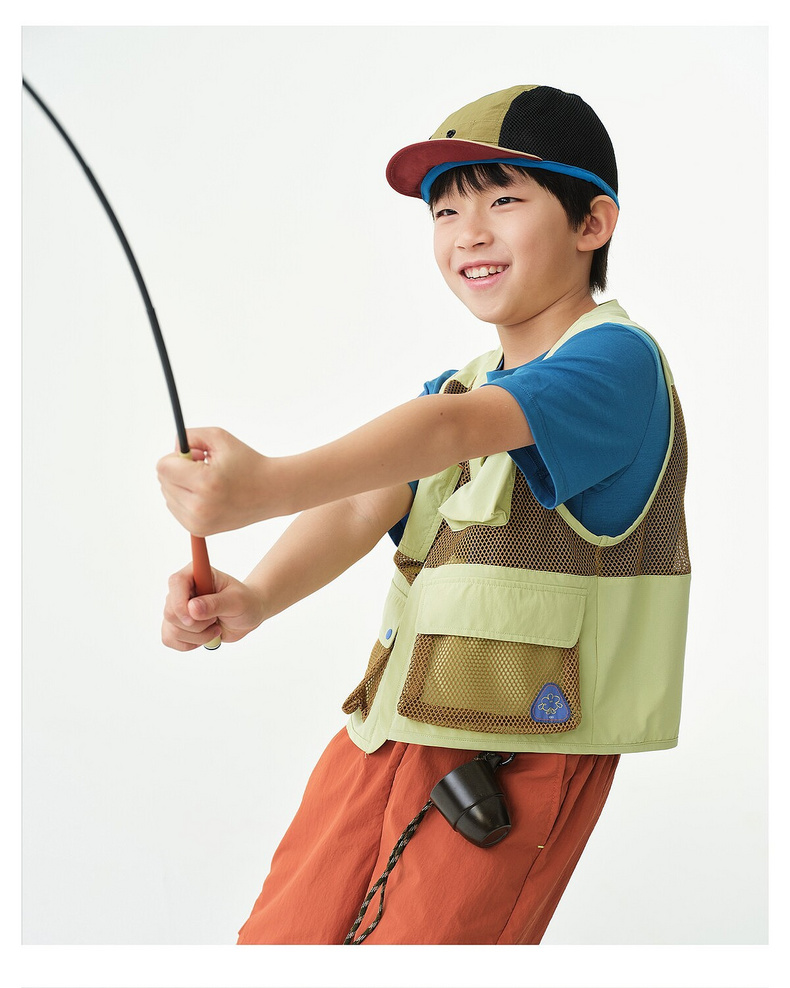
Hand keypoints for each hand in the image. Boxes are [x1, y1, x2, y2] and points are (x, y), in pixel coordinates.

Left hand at [156, 428, 272, 535]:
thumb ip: (189, 436)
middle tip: (204, 468)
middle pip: (163, 481)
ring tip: (208, 483)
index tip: (194, 456)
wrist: (271, 491)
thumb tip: (172, 450)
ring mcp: (198, 522)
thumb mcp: (220, 438)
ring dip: (181, 486)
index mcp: (204, 482)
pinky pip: (176, 509)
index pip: (163, 467)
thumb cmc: (248, 463)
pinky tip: (207, 495)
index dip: (176, 457)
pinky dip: (186, 499)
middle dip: (179, 471)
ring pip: (168, 496)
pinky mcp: (199, 530)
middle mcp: (199, 506)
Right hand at [161, 562, 267, 650]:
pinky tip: (205, 636)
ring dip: (197, 636)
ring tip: (215, 627)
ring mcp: (178, 607)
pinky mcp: (177, 624)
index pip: (176, 582)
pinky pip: (170, 639)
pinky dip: (189, 644)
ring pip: (171, 629)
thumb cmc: (245, 602)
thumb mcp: (237, 601)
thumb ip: (216, 603)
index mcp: (197, 573)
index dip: (180, 602)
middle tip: (215, 620)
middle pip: (171, 611)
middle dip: (196, 625)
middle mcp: (183, 589)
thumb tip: (192, 608)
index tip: (193, 617)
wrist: (247, 615)